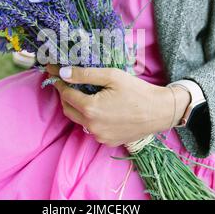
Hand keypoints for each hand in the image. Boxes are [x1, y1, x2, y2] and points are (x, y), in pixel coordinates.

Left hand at [46, 65, 190, 146]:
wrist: (160, 112)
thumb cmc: (138, 91)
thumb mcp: (112, 76)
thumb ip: (85, 75)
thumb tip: (63, 72)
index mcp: (90, 109)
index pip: (65, 94)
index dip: (59, 82)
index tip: (54, 72)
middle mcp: (91, 126)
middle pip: (68, 109)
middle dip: (65, 95)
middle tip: (68, 82)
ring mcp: (99, 136)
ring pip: (79, 120)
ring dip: (77, 107)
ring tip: (85, 93)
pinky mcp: (107, 141)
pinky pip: (91, 128)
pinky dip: (90, 118)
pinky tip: (100, 108)